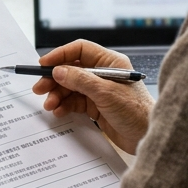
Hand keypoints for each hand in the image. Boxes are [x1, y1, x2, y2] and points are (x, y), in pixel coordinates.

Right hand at [35, 40, 152, 154]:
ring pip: (71, 87)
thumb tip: (58, 71)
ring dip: (58, 95)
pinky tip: (58, 111)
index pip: (80, 50)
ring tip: (49, 105)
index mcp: (110, 62)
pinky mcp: (97, 106)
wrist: (148, 137)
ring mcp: (100, 90)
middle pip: (72, 70)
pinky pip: (75, 102)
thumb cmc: (136, 111)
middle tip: (39, 88)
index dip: (61, 55)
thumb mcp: (106, 93)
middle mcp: (104, 74)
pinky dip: (65, 105)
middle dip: (55, 79)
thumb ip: (80, 80)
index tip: (44, 64)